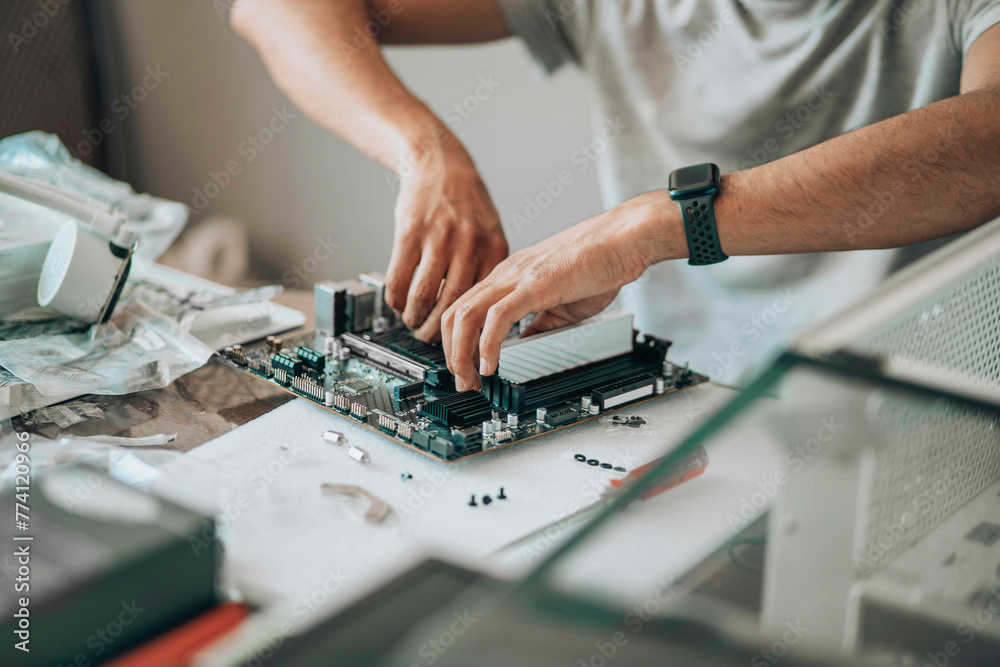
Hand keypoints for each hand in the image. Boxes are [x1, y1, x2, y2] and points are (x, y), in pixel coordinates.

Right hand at [385, 137, 507, 341]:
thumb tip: (487, 316)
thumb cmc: (467, 203)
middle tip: (430, 338)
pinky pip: (399, 278)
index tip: (463, 346)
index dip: (472, 331)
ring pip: (424, 296)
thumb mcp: (491, 234)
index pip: (485, 304)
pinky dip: (396, 299)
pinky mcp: (410, 231)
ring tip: (412, 321)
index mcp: (494, 250)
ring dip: (414, 317)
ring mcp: (439, 237)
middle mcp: (469, 244)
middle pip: (452, 305)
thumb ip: (488, 270)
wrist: (440, 163)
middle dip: (438, 331)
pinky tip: (398, 302)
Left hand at [441, 192, 678, 390]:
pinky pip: (497, 317)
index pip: (464, 309)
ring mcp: (517, 277)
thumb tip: (523, 347)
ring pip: (466, 315)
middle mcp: (506, 274)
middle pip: (454, 313)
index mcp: (508, 277)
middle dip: (452, 354)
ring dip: (462, 354)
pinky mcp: (535, 285)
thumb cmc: (600, 263)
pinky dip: (487, 345)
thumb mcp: (559, 302)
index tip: (465, 369)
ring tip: (471, 378)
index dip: (457, 343)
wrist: (625, 239)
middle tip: (464, 381)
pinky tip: (491, 365)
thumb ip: (538, 324)